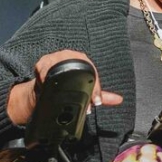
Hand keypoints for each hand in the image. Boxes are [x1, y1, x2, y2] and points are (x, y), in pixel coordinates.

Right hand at [6, 50, 122, 125]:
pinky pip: (45, 70)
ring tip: (65, 99)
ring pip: (62, 70)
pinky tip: (50, 87)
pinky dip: (47, 80)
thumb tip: (119, 100)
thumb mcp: (85, 88)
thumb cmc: (66, 83)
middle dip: (82, 91)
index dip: (96, 89)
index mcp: (83, 59)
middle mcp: (70, 55)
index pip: (92, 74)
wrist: (44, 84)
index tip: (96, 102)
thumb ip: (100, 94)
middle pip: (78, 71)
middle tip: (86, 106)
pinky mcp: (42, 62)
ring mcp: (55, 57)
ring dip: (64, 87)